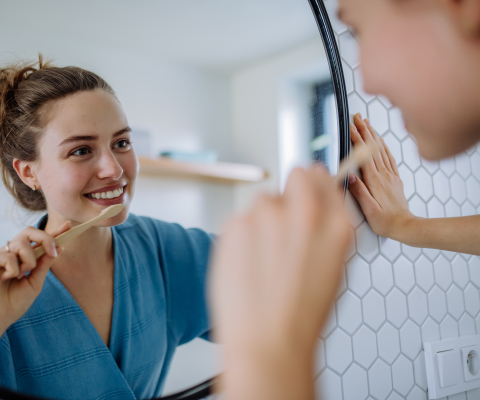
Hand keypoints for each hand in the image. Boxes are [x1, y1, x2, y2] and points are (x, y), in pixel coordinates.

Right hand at [0, 221, 70, 331]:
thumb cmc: (13, 304)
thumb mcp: (35, 282)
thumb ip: (44, 264)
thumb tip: (59, 247)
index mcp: (20, 258)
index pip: (37, 240)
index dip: (52, 232)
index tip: (69, 226)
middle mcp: (8, 253)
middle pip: (28, 231)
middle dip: (45, 238)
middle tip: (54, 251)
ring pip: (21, 243)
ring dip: (28, 261)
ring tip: (19, 277)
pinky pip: (8, 256)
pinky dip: (12, 270)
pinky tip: (3, 280)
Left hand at [209, 167, 351, 399]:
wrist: (267, 343)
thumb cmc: (300, 317)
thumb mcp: (333, 269)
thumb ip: (326, 230)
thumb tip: (316, 206)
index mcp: (336, 226)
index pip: (321, 177)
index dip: (312, 183)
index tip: (305, 188)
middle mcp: (304, 213)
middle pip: (293, 177)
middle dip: (287, 196)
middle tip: (279, 225)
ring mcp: (267, 217)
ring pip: (262, 200)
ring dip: (261, 219)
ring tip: (261, 258)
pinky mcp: (236, 225)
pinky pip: (238, 219)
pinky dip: (239, 236)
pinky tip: (245, 264)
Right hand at [348, 113, 415, 238]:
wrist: (405, 226)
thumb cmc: (385, 221)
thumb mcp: (369, 210)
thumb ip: (359, 191)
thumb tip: (349, 176)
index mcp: (375, 181)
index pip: (363, 155)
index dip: (356, 139)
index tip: (349, 126)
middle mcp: (383, 175)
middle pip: (372, 148)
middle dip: (364, 130)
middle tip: (357, 117)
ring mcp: (390, 176)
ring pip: (380, 150)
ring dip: (373, 134)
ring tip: (366, 123)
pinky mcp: (394, 179)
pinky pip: (389, 158)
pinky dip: (383, 146)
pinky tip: (380, 141)